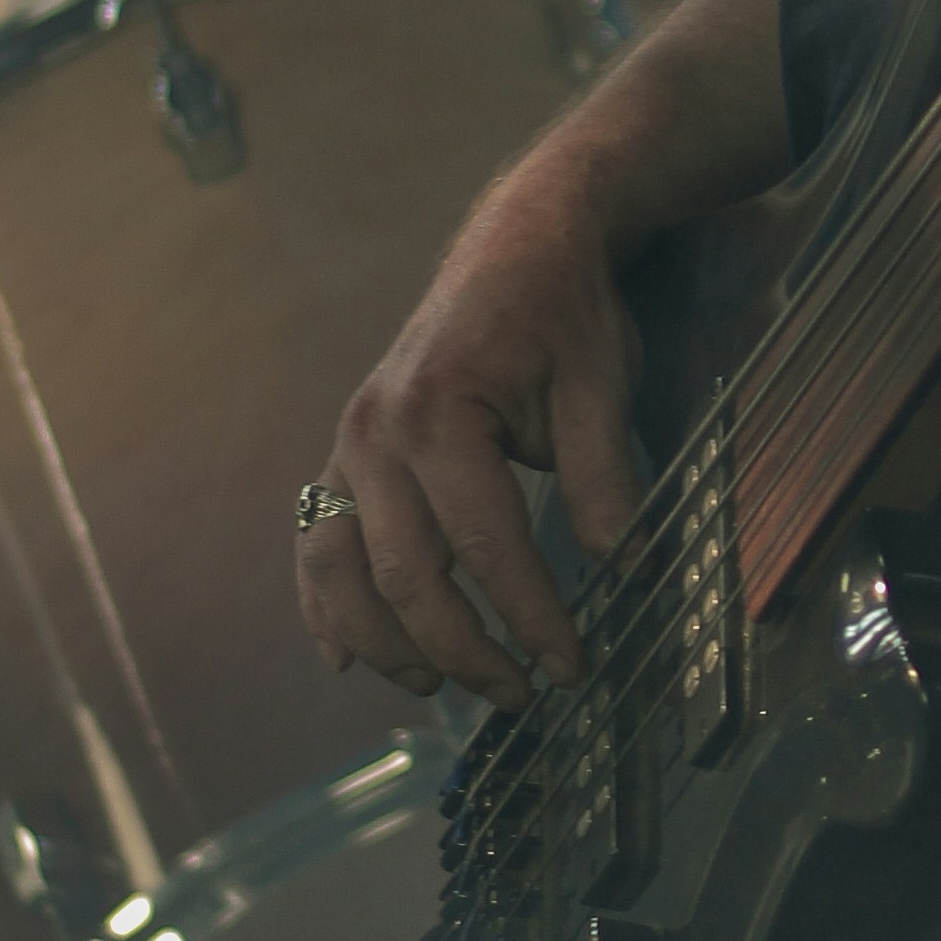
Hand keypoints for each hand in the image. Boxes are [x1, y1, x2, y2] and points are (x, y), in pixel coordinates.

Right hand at [295, 163, 646, 704]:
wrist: (521, 244)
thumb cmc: (565, 315)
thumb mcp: (600, 387)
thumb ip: (605, 480)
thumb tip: (625, 571)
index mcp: (440, 412)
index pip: (487, 546)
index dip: (530, 617)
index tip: (570, 668)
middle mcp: (376, 432)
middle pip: (406, 575)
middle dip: (464, 650)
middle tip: (523, 696)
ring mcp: (349, 443)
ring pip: (341, 570)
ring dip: (386, 642)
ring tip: (441, 688)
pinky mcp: (345, 453)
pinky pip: (315, 541)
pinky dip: (324, 606)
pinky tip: (346, 659)